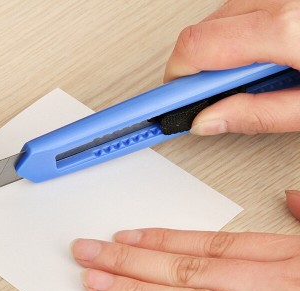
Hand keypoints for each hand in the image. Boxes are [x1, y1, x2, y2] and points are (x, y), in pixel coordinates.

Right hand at [164, 0, 299, 136]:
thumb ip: (258, 115)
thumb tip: (207, 120)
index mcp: (286, 30)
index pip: (197, 48)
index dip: (173, 80)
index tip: (161, 103)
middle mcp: (280, 1)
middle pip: (200, 32)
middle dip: (193, 72)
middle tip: (206, 100)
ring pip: (217, 20)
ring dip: (215, 54)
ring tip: (242, 80)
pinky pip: (240, 11)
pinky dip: (234, 38)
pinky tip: (255, 59)